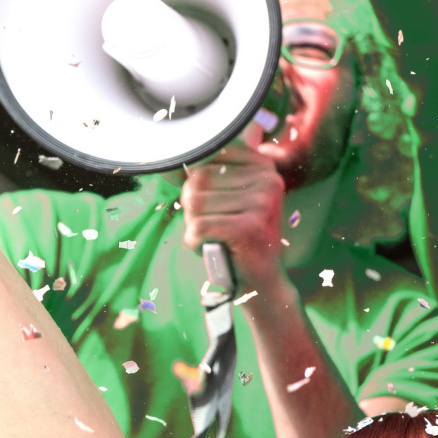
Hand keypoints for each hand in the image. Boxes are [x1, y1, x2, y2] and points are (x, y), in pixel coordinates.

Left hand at [181, 124, 288, 286]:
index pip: (205, 157)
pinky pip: (197, 227)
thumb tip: (170, 164)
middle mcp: (267, 180)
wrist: (262, 279)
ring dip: (195, 226)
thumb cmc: (239, 236)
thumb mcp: (231, 195)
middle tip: (218, 226)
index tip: (220, 204)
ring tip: (218, 237)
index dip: (198, 184)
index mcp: (263, 166)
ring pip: (194, 203)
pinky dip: (196, 243)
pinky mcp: (249, 229)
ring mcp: (261, 204)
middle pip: (196, 180)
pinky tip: (215, 249)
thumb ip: (209, 172)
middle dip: (194, 208)